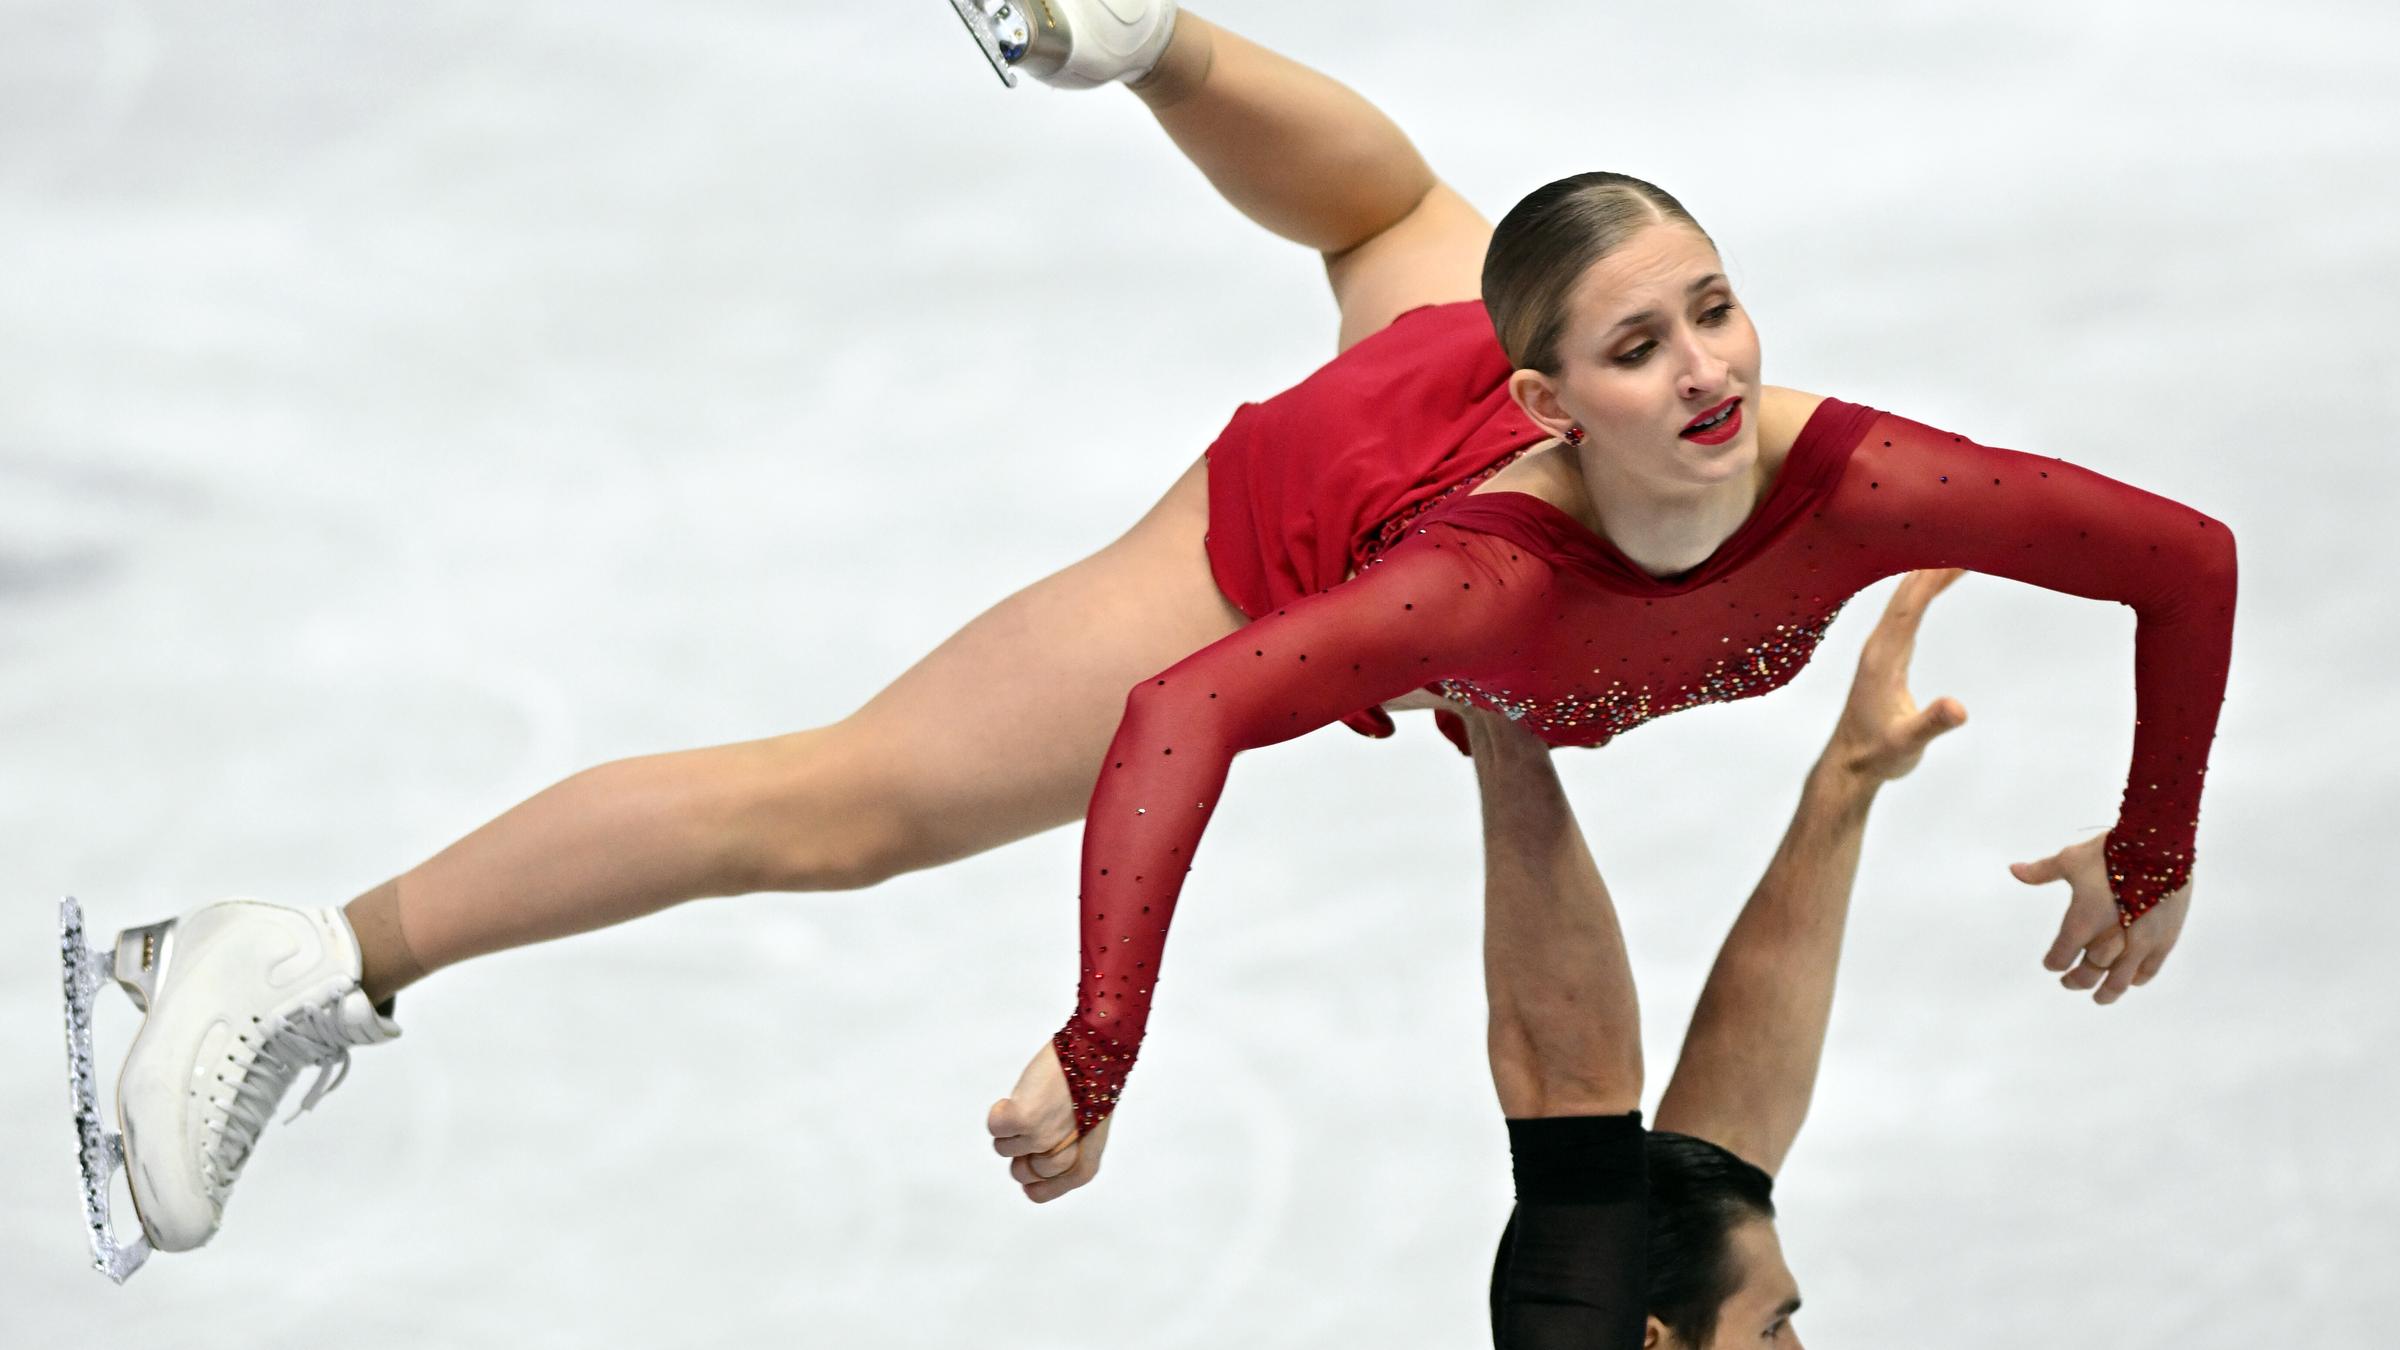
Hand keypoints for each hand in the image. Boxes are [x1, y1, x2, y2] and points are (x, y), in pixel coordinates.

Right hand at [986, 1041, 1111, 1202]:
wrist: (1096, 1051)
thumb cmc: (1091, 1085)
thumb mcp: (1088, 1129)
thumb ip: (1063, 1153)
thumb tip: (1025, 1166)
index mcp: (1084, 1165)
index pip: (1038, 1193)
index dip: (1029, 1178)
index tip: (1030, 1155)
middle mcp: (1062, 1158)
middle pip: (1019, 1172)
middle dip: (1021, 1147)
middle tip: (1036, 1117)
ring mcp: (1041, 1139)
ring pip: (1004, 1147)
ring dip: (1011, 1125)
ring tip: (1033, 1099)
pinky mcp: (1024, 1118)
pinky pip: (995, 1127)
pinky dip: (999, 1111)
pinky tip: (1016, 1097)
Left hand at [1821, 569, 1969, 783]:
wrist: (1851, 764)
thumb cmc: (1878, 754)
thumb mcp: (1907, 744)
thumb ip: (1931, 724)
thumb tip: (1959, 708)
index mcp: (1882, 659)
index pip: (1907, 608)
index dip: (1929, 580)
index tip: (1955, 554)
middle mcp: (1878, 647)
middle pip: (1904, 595)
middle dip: (1930, 564)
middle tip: (1961, 535)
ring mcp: (1880, 650)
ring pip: (1903, 601)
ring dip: (1926, 574)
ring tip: (1954, 549)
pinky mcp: (1886, 657)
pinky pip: (1905, 613)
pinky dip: (1921, 593)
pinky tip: (1933, 584)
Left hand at [2011, 834, 2193, 1004]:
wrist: (2158, 846)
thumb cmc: (2110, 852)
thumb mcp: (2070, 860)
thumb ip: (2042, 871)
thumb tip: (2013, 869)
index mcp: (2082, 923)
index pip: (2060, 956)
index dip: (2053, 962)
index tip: (2051, 965)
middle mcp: (2109, 940)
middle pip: (2088, 973)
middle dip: (2076, 980)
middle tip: (2069, 982)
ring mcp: (2139, 943)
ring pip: (2119, 980)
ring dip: (2107, 991)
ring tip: (2100, 997)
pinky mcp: (2164, 940)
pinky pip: (2148, 969)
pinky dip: (2137, 977)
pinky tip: (2131, 980)